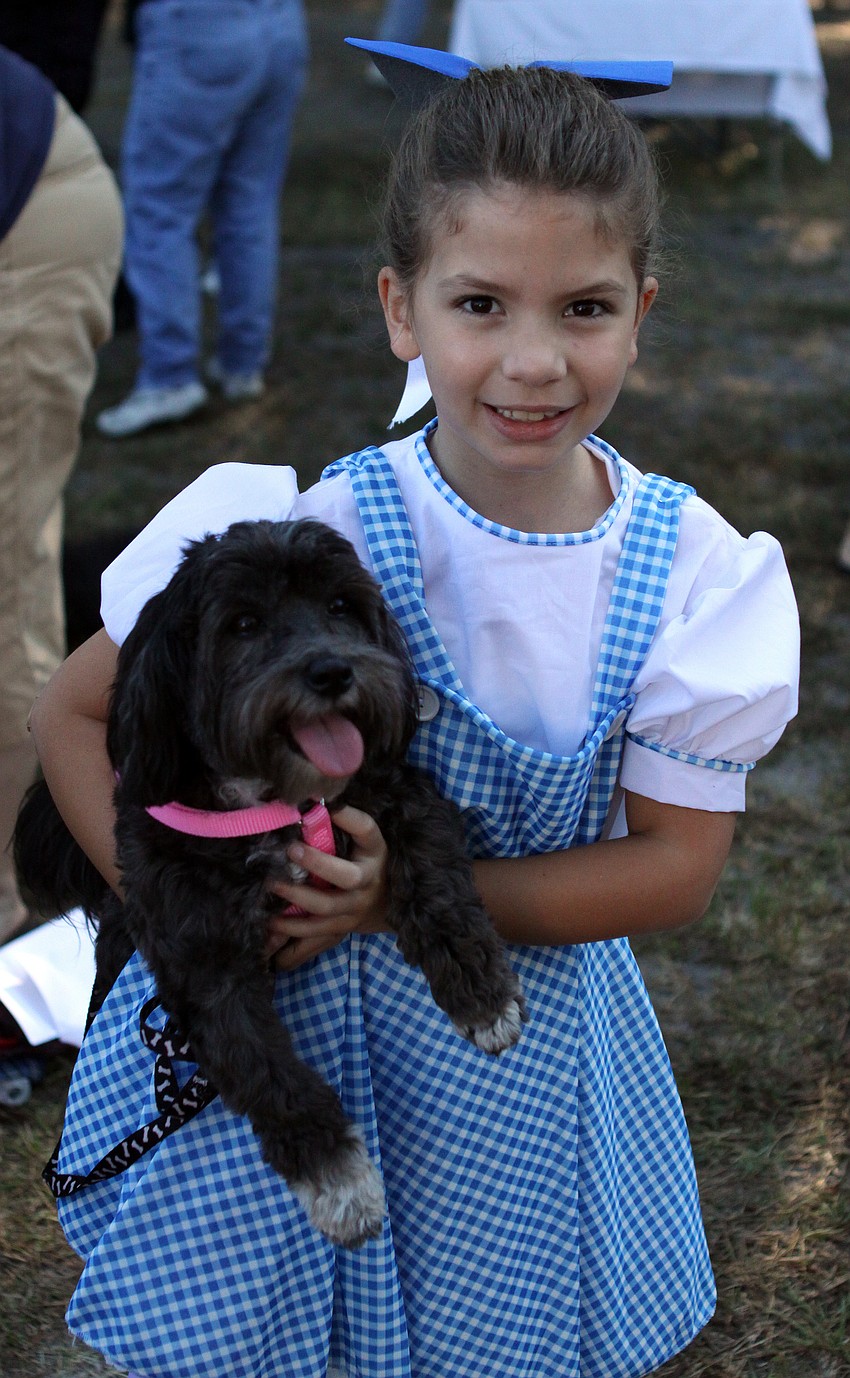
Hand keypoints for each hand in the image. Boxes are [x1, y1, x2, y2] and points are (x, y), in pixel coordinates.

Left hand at [266, 805, 390, 970]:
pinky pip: (314, 946)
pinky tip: (268, 950)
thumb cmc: (366, 863)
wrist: (384, 905)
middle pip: (345, 879)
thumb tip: (307, 799)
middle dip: (314, 867)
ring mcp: (353, 913)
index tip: (322, 806)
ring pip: (324, 918)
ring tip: (266, 911)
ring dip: (293, 915)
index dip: (348, 818)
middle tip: (286, 856)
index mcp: (374, 854)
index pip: (367, 830)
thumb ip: (342, 823)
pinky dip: (290, 952)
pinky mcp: (339, 934)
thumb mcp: (363, 841)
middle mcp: (366, 884)